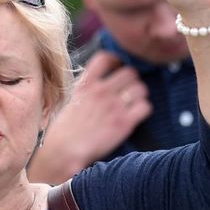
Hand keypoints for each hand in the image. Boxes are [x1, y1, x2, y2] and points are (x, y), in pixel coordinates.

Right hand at [29, 51, 150, 182]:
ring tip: (132, 103)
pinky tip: (135, 115)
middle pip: (130, 72)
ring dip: (139, 95)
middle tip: (127, 90)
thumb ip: (86, 88)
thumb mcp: (70, 100)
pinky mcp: (124, 123)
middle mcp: (101, 91)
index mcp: (86, 84)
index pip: (106, 58)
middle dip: (131, 80)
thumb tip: (99, 81)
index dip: (116, 61)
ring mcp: (114, 106)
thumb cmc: (63, 129)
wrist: (64, 151)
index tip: (117, 68)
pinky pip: (145, 107)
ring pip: (141, 88)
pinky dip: (142, 110)